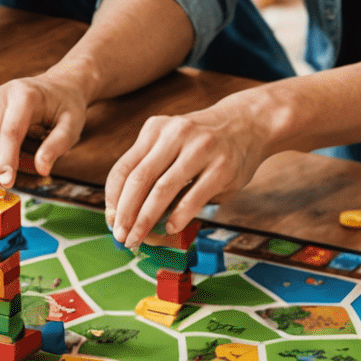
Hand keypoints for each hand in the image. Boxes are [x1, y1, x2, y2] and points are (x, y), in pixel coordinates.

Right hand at [0, 72, 90, 187]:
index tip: (7, 182)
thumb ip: (58, 145)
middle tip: (1, 187)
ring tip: (1, 178)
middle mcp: (3, 95)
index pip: (10, 131)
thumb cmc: (66, 105)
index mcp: (25, 95)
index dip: (7, 159)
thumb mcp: (72, 124)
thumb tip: (42, 169)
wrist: (58, 86)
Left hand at [106, 95, 267, 247]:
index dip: (113, 198)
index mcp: (156, 129)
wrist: (249, 122)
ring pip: (163, 189)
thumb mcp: (173, 141)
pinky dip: (178, 216)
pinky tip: (170, 228)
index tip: (111, 220)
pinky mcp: (222, 167)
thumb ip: (153, 169)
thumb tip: (127, 213)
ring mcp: (200, 149)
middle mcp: (175, 134)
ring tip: (139, 238)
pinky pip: (194, 197)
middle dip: (126, 213)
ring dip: (146, 219)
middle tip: (121, 236)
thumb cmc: (203, 141)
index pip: (124, 168)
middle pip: (139, 179)